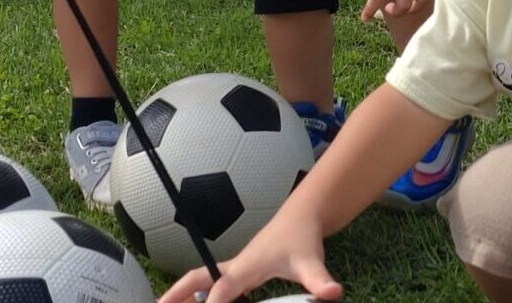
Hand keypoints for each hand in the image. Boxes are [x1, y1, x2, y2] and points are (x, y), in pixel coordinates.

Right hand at [156, 213, 340, 302]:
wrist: (301, 216)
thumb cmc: (302, 238)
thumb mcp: (312, 262)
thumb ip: (319, 279)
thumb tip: (333, 292)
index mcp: (247, 267)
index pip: (223, 289)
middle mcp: (235, 267)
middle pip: (197, 279)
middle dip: (177, 294)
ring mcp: (235, 268)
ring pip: (201, 280)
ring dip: (182, 293)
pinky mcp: (239, 271)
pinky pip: (212, 283)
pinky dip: (198, 293)